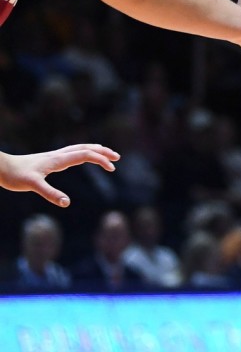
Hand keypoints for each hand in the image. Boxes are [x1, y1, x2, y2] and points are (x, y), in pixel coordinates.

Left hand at [0, 145, 118, 206]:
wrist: (1, 167)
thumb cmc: (15, 176)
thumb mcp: (33, 186)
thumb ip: (50, 194)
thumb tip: (67, 203)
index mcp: (58, 159)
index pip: (85, 155)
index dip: (100, 160)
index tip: (112, 169)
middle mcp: (58, 155)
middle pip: (86, 148)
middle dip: (103, 152)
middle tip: (117, 158)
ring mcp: (54, 156)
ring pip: (80, 148)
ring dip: (95, 150)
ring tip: (106, 155)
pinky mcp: (50, 160)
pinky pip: (73, 153)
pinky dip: (84, 153)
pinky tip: (83, 158)